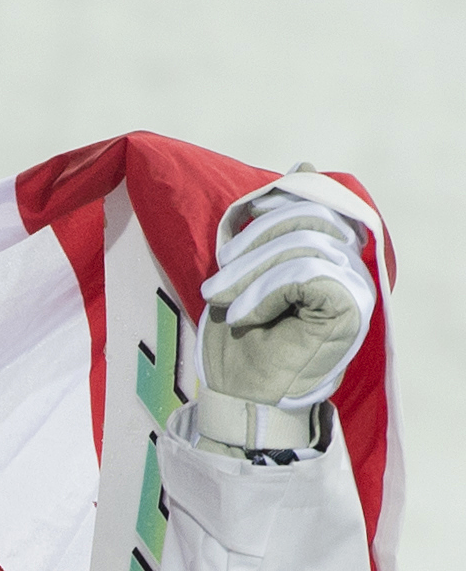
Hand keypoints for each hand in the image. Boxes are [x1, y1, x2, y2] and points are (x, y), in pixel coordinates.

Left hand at [199, 179, 374, 411]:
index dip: (271, 207)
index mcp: (330, 254)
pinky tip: (248, 317)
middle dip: (250, 245)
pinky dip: (266, 291)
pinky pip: (305, 271)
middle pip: (306, 217)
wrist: (240, 402)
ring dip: (250, 273)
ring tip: (223, 302)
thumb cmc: (239, 346)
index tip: (233, 232)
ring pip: (302, 242)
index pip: (311, 202)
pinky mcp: (349, 307)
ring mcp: (354, 288)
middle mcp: (350, 267)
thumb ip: (274, 225)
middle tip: (215, 286)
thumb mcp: (246, 273)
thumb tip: (304, 168)